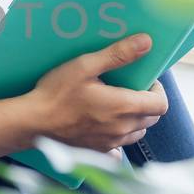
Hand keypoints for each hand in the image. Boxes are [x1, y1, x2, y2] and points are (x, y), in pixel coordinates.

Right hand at [26, 34, 168, 151]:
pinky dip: (119, 136)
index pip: (161, 105)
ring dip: (135, 119)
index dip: (157, 90)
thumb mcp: (85, 66)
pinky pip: (120, 147)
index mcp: (123, 107)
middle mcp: (121, 129)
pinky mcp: (98, 151)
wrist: (32, 122)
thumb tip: (146, 42)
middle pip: (151, 119)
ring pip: (137, 133)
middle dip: (147, 102)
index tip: (144, 80)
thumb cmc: (56, 92)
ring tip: (117, 104)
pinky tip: (105, 126)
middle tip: (130, 88)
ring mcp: (110, 143)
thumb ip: (118, 54)